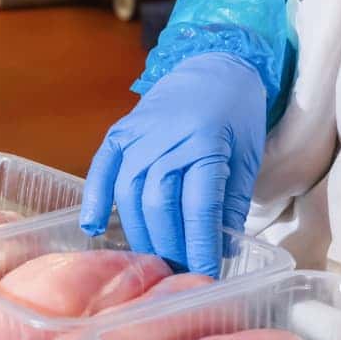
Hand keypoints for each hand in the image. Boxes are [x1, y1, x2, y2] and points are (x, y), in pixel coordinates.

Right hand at [79, 52, 266, 275]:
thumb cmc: (236, 115)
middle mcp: (167, 138)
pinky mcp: (120, 133)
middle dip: (168, 246)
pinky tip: (94, 228)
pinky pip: (101, 169)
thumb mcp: (246, 157)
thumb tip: (221, 250)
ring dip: (139, 232)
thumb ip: (230, 203)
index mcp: (206, 143)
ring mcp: (138, 134)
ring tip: (151, 260)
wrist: (212, 65)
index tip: (206, 274)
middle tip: (178, 274)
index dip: (200, 244)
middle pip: (159, 204)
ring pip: (129, 193)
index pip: (199, 206)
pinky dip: (94, 199)